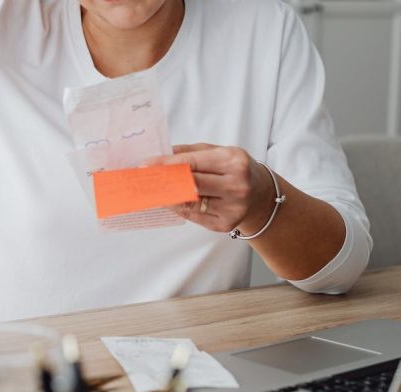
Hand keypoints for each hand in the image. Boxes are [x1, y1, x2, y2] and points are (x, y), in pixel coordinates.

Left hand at [145, 144, 274, 233]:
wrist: (261, 196)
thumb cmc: (235, 169)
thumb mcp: (218, 152)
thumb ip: (189, 152)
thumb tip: (160, 155)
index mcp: (234, 161)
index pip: (192, 162)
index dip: (166, 164)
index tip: (146, 164)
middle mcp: (236, 185)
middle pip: (189, 184)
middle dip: (164, 181)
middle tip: (144, 179)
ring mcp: (232, 207)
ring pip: (189, 203)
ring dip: (167, 197)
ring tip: (152, 190)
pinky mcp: (225, 224)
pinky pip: (193, 216)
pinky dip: (178, 208)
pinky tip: (169, 202)